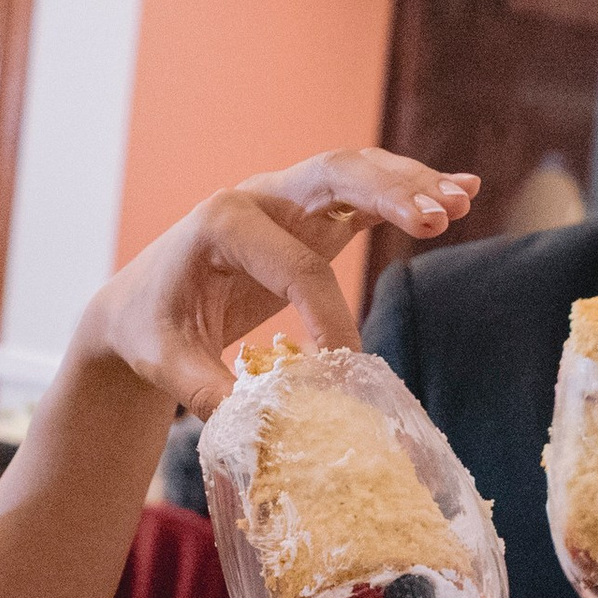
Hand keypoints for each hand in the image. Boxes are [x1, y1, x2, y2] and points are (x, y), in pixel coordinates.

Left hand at [80, 151, 477, 417]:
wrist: (137, 304)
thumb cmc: (149, 329)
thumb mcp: (165, 361)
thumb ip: (204, 389)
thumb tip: (258, 424)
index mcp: (222, 222)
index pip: (294, 265)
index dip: (328, 315)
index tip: (347, 364)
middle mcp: (258, 197)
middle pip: (334, 174)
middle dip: (389, 192)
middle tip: (438, 215)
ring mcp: (288, 201)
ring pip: (357, 173)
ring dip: (410, 185)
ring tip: (460, 201)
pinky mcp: (311, 216)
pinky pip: (365, 194)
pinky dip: (409, 192)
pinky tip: (461, 194)